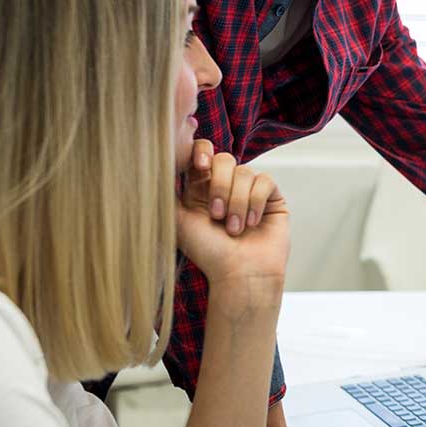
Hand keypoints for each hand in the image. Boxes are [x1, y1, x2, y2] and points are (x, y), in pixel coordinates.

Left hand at [178, 140, 289, 285]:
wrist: (239, 274)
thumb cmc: (209, 252)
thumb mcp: (179, 221)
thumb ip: (166, 194)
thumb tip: (154, 167)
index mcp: (202, 187)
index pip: (202, 153)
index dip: (201, 152)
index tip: (200, 166)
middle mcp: (226, 185)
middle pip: (224, 159)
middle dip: (220, 186)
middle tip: (216, 215)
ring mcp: (250, 190)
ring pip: (245, 172)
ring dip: (237, 202)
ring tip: (234, 229)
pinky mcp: (272, 198)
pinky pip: (264, 182)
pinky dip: (255, 202)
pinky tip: (252, 222)